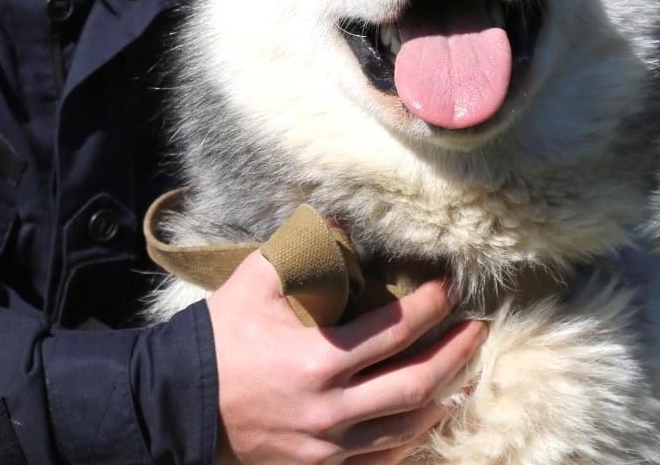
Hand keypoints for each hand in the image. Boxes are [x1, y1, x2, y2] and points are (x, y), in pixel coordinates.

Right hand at [208, 251, 484, 464]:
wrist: (181, 403)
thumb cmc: (220, 337)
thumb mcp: (253, 282)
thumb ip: (298, 246)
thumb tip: (338, 217)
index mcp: (317, 360)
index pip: (395, 330)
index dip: (430, 307)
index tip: (449, 288)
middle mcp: (330, 409)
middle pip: (416, 383)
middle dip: (455, 353)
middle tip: (478, 328)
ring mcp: (328, 447)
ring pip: (407, 426)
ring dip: (445, 396)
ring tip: (467, 370)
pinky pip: (384, 457)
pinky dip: (415, 436)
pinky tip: (431, 414)